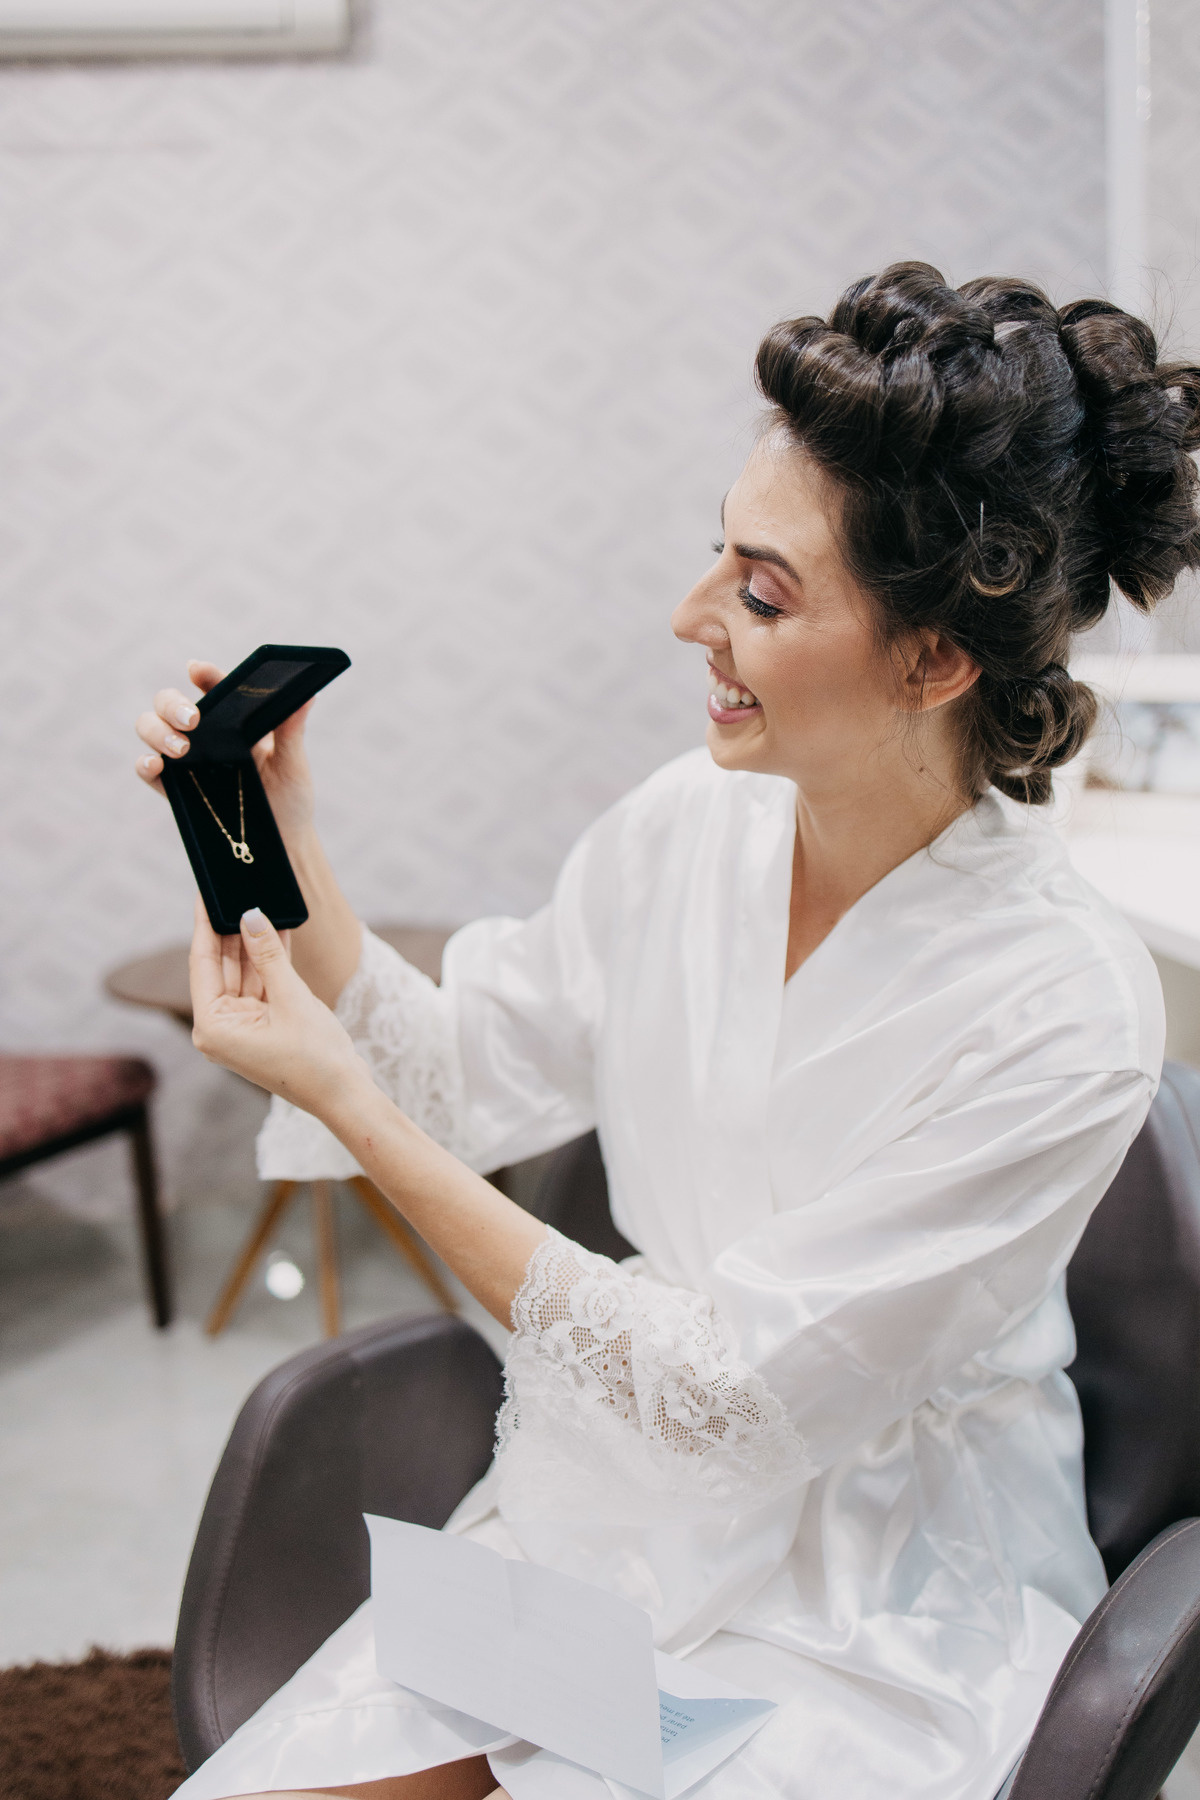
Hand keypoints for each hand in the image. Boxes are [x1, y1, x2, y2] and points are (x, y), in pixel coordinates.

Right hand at [135, 659, 316, 843]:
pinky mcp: (174, 787)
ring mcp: (184, 758)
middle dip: (172, 703)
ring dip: (157, 731)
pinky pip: (148, 770)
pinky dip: (145, 764)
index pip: (212, 686)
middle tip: (193, 719)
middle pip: (169, 703)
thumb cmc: (290, 796)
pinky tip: (156, 765)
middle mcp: (203, 733)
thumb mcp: (293, 763)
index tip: (197, 669)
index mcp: (232, 718)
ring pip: (151, 728)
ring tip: (182, 747)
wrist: (280, 840)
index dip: (202, 673)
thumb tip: (308, 694)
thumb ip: (291, 730)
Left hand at [189, 898, 367, 1118]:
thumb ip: (268, 955)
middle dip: (231, 928)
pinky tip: (276, 927)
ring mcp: (242, 1026)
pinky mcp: (263, 1024)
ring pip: (244, 971)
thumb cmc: (315, 1057)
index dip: (206, 924)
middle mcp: (220, 1026)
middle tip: (235, 889)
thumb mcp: (291, 998)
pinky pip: (262, 983)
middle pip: (222, 965)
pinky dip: (270, 960)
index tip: (205, 892)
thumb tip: (250, 914)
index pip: (203, 962)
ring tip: (259, 899)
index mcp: (213, 1026)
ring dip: (254, 940)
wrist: (345, 1094)